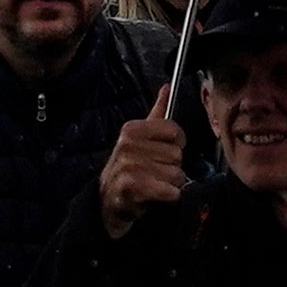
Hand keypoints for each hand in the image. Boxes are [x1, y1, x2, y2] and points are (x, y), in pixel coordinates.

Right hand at [99, 92, 187, 238]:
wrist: (108, 199)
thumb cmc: (129, 166)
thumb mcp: (139, 136)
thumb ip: (157, 112)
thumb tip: (167, 87)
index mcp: (132, 129)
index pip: (174, 131)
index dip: (176, 143)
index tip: (165, 150)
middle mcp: (129, 145)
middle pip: (177, 155)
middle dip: (172, 166)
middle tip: (155, 170)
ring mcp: (130, 167)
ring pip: (177, 174)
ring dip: (170, 183)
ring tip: (154, 182)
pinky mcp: (134, 189)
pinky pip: (172, 192)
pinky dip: (169, 196)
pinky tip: (155, 194)